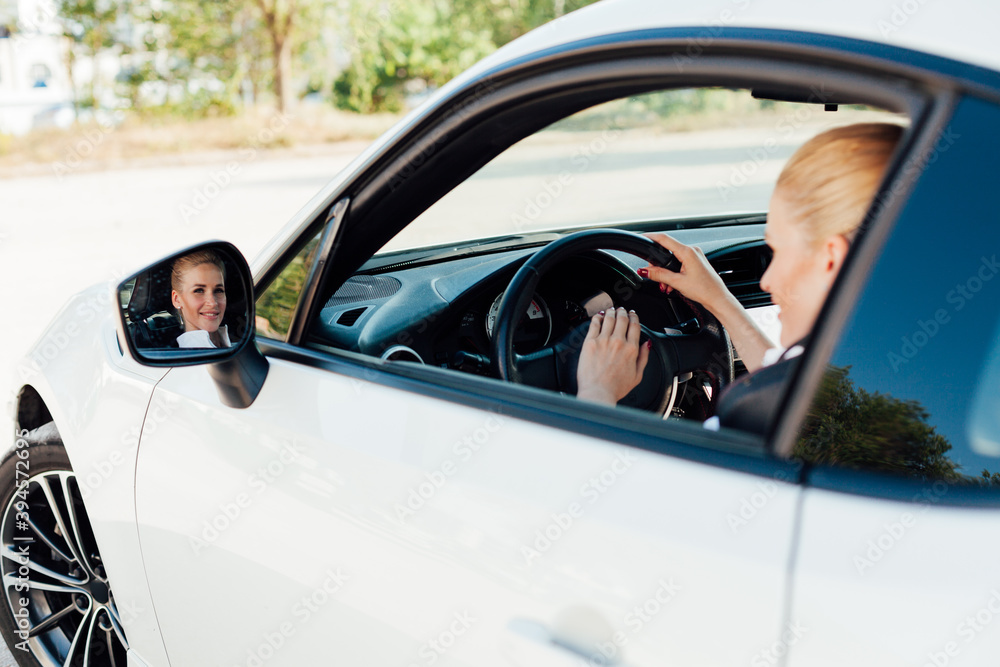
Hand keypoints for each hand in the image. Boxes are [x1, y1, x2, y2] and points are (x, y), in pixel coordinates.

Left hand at [576, 307, 649, 404]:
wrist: (598, 393)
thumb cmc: (615, 388)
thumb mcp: (637, 376)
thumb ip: (643, 357)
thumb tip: (646, 345)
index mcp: (631, 349)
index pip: (634, 326)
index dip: (634, 317)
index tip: (632, 315)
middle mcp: (618, 342)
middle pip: (622, 319)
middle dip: (622, 312)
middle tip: (621, 310)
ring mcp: (603, 340)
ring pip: (608, 318)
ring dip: (611, 312)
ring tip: (610, 310)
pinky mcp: (590, 342)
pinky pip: (594, 324)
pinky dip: (597, 317)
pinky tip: (598, 316)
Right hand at [643, 233, 771, 371]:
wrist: (718, 298)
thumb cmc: (704, 290)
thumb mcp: (677, 282)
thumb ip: (659, 275)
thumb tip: (645, 271)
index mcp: (688, 252)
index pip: (665, 239)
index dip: (651, 237)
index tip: (643, 237)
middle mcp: (692, 251)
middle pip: (668, 251)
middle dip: (658, 264)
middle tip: (653, 275)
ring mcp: (695, 256)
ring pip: (674, 259)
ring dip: (666, 272)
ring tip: (665, 286)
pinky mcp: (697, 262)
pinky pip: (680, 263)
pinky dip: (674, 272)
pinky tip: (672, 285)